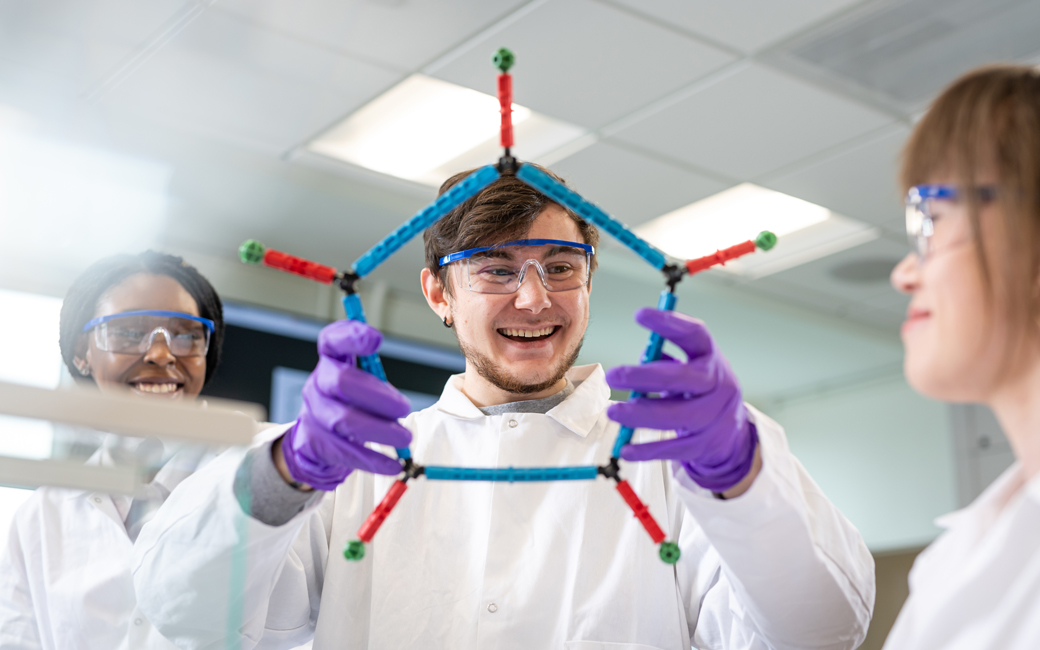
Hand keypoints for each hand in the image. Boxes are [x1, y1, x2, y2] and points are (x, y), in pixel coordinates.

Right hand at [279, 320, 411, 490]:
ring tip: (405, 438)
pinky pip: (346, 452)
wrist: (317, 437)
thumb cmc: (350, 401)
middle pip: (340, 382)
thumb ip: (376, 379)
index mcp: (331, 361)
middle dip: (376, 395)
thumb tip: (398, 403)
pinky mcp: (316, 443)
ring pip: (343, 420)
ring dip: (379, 430)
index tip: (377, 340)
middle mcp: (318, 383)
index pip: (332, 341)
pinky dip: (374, 460)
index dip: (351, 336)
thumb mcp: (362, 380)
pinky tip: (394, 465)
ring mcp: (313, 413)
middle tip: (405, 408)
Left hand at [605, 308, 757, 492]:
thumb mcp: (690, 366)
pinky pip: (674, 448)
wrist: (732, 431)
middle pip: (683, 378)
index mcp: (711, 357)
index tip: (640, 315)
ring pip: (676, 417)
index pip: (695, 334)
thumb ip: (664, 359)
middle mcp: (718, 384)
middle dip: (646, 376)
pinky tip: (626, 449)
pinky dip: (647, 450)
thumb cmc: (699, 389)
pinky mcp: (704, 444)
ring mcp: (714, 417)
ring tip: (613, 411)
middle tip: (613, 375)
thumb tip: (640, 357)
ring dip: (641, 415)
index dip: (669, 324)